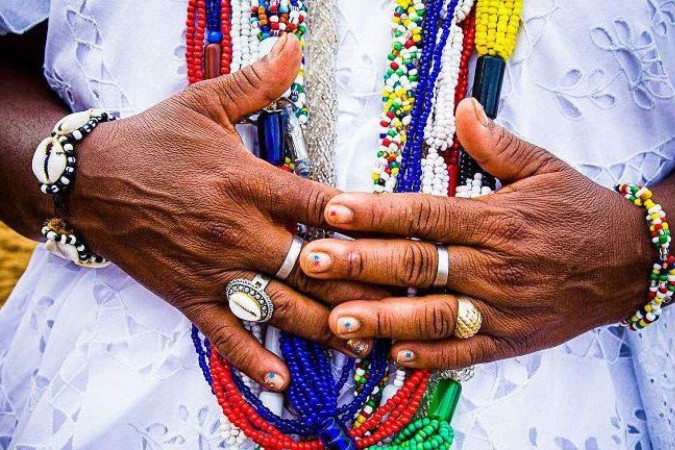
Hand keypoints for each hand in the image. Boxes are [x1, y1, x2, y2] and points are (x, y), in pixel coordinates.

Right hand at [66, 34, 382, 389]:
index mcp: (247, 182)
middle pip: (313, 264)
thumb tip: (292, 46)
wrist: (90, 180)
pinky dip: (252, 359)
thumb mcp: (203, 102)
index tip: (401, 237)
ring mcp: (215, 268)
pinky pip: (225, 334)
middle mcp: (238, 230)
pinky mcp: (190, 294)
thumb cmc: (152, 141)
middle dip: (361, 285)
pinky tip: (283, 381)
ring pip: (281, 305)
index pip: (319, 205)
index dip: (361, 221)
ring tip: (366, 343)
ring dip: (326, 327)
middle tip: (405, 303)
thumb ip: (256, 83)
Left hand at [298, 98, 653, 369]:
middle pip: (418, 264)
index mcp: (494, 220)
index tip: (333, 210)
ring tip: (339, 320)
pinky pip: (467, 352)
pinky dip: (431, 356)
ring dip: (384, 318)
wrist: (631, 262)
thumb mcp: (544, 168)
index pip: (424, 214)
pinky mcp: (512, 339)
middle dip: (361, 263)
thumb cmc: (580, 213)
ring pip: (434, 315)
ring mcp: (501, 307)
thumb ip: (497, 143)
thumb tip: (463, 107)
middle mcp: (493, 265)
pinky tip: (393, 356)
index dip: (376, 213)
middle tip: (311, 262)